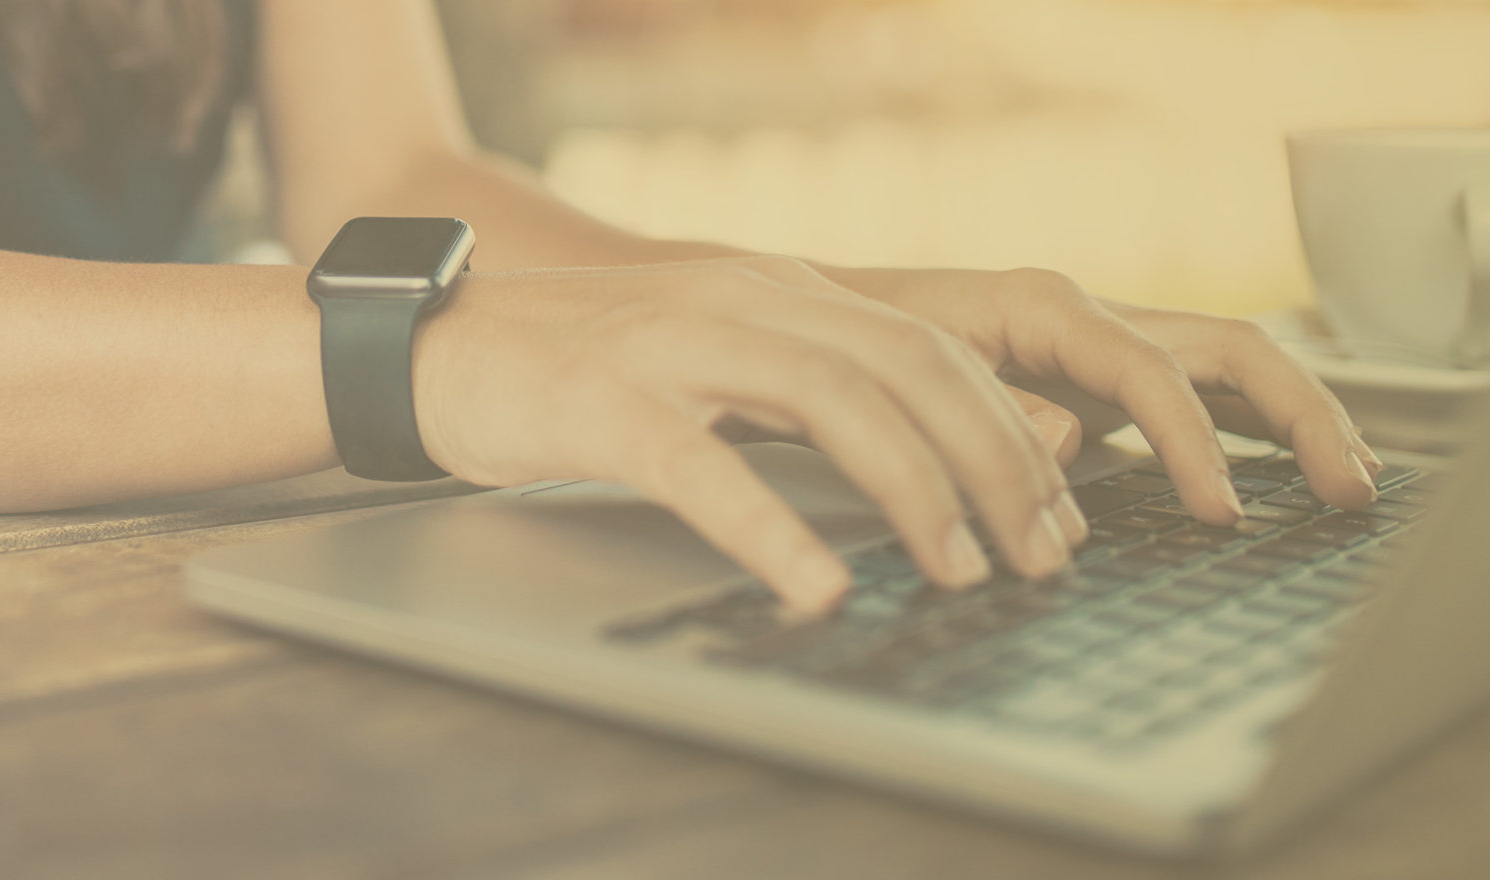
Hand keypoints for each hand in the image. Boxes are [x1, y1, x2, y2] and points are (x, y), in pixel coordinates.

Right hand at [410, 257, 1088, 611]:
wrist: (431, 347)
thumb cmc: (578, 377)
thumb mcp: (716, 365)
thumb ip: (812, 398)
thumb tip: (935, 468)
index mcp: (781, 294)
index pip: (932, 351)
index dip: (1012, 433)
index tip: (1058, 515)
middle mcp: (744, 300)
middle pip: (910, 369)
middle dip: (995, 465)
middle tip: (1041, 556)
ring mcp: (673, 343)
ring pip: (834, 401)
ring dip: (917, 490)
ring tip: (959, 570)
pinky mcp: (603, 401)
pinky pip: (705, 468)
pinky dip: (773, 530)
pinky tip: (816, 587)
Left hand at [834, 266, 1382, 519]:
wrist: (813, 317)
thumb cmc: (853, 347)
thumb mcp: (905, 376)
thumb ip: (988, 410)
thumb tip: (1072, 444)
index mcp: (1044, 308)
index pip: (1153, 371)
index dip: (1196, 444)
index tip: (1222, 513)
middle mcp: (1088, 317)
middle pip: (1230, 351)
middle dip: (1300, 416)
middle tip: (1348, 490)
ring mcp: (1101, 344)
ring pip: (1231, 365)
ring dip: (1298, 419)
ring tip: (1350, 483)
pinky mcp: (1099, 376)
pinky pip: (1199, 390)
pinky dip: (1253, 427)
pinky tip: (1289, 472)